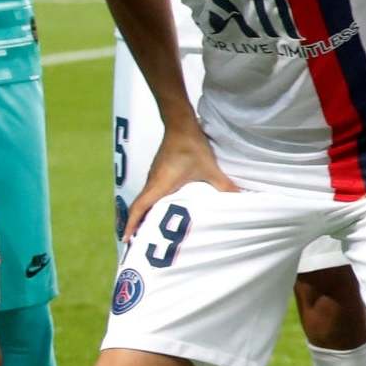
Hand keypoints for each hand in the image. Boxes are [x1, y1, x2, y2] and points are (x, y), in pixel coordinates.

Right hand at [123, 125, 237, 240]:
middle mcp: (152, 182)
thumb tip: (239, 198)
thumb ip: (223, 186)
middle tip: (136, 242)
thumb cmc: (192, 147)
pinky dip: (150, 203)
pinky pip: (150, 191)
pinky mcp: (158, 170)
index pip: (139, 208)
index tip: (126, 239)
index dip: (132, 224)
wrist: (181, 124)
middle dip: (136, 225)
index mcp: (159, 185)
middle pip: (139, 207)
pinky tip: (160, 208)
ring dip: (143, 214)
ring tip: (146, 230)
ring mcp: (154, 175)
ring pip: (144, 199)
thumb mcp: (209, 169)